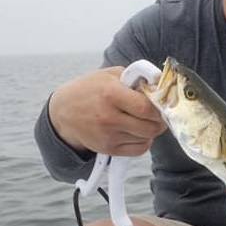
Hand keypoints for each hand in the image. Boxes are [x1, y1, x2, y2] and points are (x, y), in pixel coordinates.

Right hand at [48, 67, 165, 155]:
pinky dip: (144, 142)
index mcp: (111, 94)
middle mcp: (109, 117)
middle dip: (160, 121)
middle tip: (159, 115)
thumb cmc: (90, 89)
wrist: (63, 112)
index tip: (162, 104)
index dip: (160, 107)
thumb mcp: (110, 75)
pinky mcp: (108, 148)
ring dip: (151, 130)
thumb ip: (135, 78)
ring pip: (146, 138)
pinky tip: (138, 132)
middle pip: (150, 127)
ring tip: (144, 120)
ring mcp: (108, 136)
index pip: (146, 108)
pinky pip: (138, 150)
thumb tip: (160, 85)